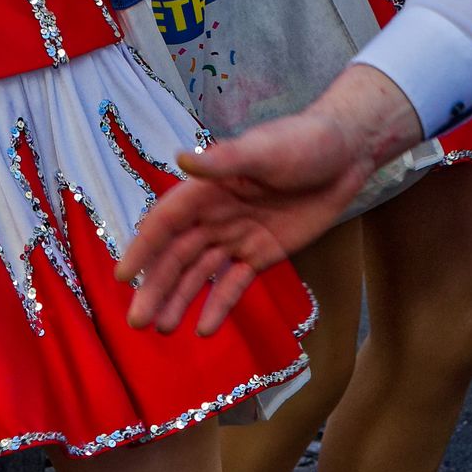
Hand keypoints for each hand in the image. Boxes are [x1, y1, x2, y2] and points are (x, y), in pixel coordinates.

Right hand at [116, 64, 425, 333]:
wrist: (347, 153)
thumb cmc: (303, 142)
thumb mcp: (265, 150)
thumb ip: (225, 160)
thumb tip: (182, 158)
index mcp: (208, 187)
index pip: (167, 221)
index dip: (144, 248)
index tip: (123, 277)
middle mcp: (216, 214)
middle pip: (178, 255)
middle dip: (156, 287)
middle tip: (138, 322)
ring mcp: (238, 236)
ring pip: (200, 273)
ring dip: (180, 299)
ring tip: (162, 329)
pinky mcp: (262, 253)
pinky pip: (235, 283)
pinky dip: (218, 305)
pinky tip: (204, 330)